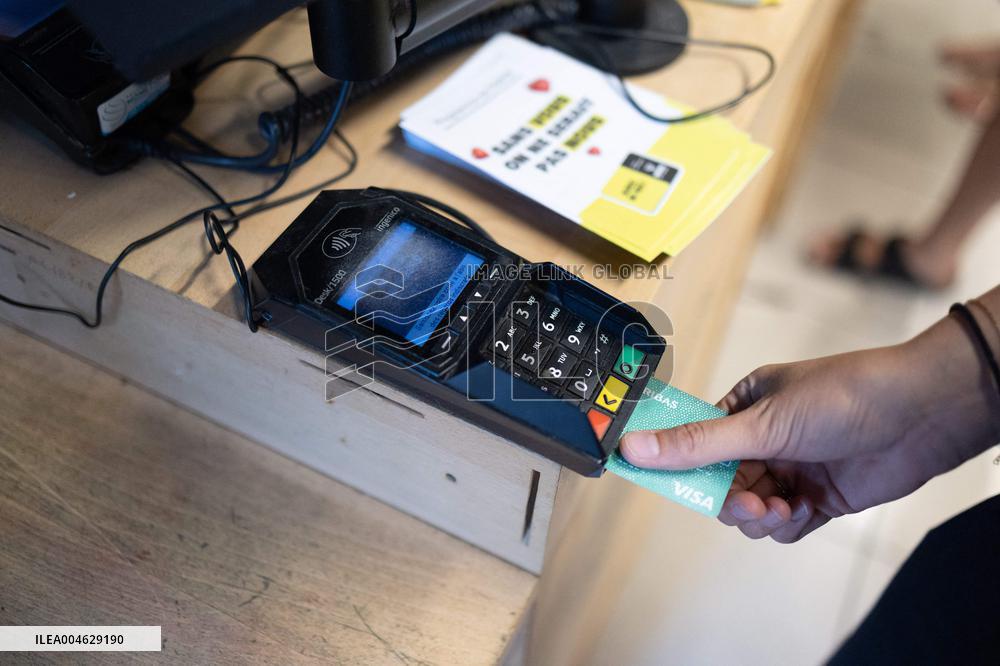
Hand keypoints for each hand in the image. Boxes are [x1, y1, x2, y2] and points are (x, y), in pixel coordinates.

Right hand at [620, 315, 999, 542]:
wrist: (921, 415)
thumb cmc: (843, 396)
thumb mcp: (761, 423)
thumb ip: (698, 444)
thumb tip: (635, 447)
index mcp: (744, 406)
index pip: (695, 440)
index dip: (680, 464)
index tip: (667, 483)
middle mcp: (764, 437)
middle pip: (721, 483)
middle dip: (730, 500)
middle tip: (747, 504)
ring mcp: (791, 467)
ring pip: (750, 509)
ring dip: (759, 517)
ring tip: (780, 509)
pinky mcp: (818, 496)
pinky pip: (784, 524)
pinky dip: (787, 525)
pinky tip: (803, 511)